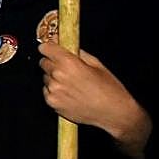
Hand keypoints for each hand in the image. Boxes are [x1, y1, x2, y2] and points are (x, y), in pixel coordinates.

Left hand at [39, 42, 150, 158]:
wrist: (114, 113)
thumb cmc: (109, 88)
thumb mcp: (96, 64)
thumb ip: (77, 52)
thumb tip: (64, 45)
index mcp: (69, 63)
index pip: (45, 48)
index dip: (49, 48)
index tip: (52, 50)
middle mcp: (58, 75)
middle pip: (44, 62)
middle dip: (53, 63)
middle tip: (67, 70)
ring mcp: (54, 90)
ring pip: (45, 77)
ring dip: (54, 78)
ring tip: (72, 85)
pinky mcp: (52, 103)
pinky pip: (47, 91)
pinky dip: (54, 91)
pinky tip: (69, 95)